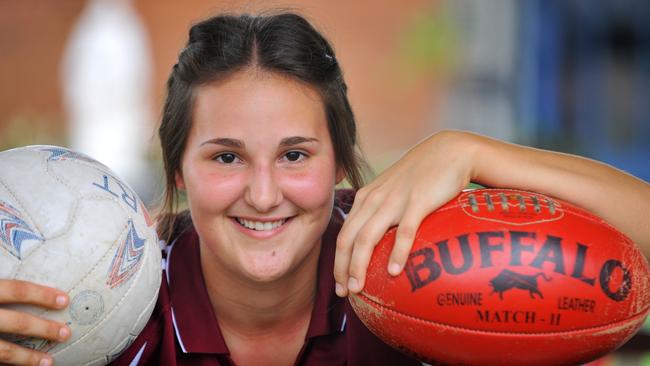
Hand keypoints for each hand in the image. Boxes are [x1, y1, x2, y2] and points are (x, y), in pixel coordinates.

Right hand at [0, 279, 70, 365]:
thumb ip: (4, 288)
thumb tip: (23, 278)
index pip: (17, 290)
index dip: (42, 295)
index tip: (65, 300)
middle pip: (18, 322)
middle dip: (44, 329)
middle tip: (66, 333)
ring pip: (4, 350)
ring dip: (28, 358)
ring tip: (48, 362)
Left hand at [334, 131, 477, 296]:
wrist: (449, 151)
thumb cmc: (422, 176)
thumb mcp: (393, 191)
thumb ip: (382, 212)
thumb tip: (379, 246)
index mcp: (366, 198)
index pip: (344, 234)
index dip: (338, 262)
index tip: (340, 285)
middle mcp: (374, 199)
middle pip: (348, 239)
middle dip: (342, 268)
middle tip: (344, 293)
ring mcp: (394, 200)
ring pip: (367, 237)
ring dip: (359, 265)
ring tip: (359, 288)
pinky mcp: (417, 201)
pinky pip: (404, 231)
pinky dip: (397, 252)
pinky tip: (395, 272)